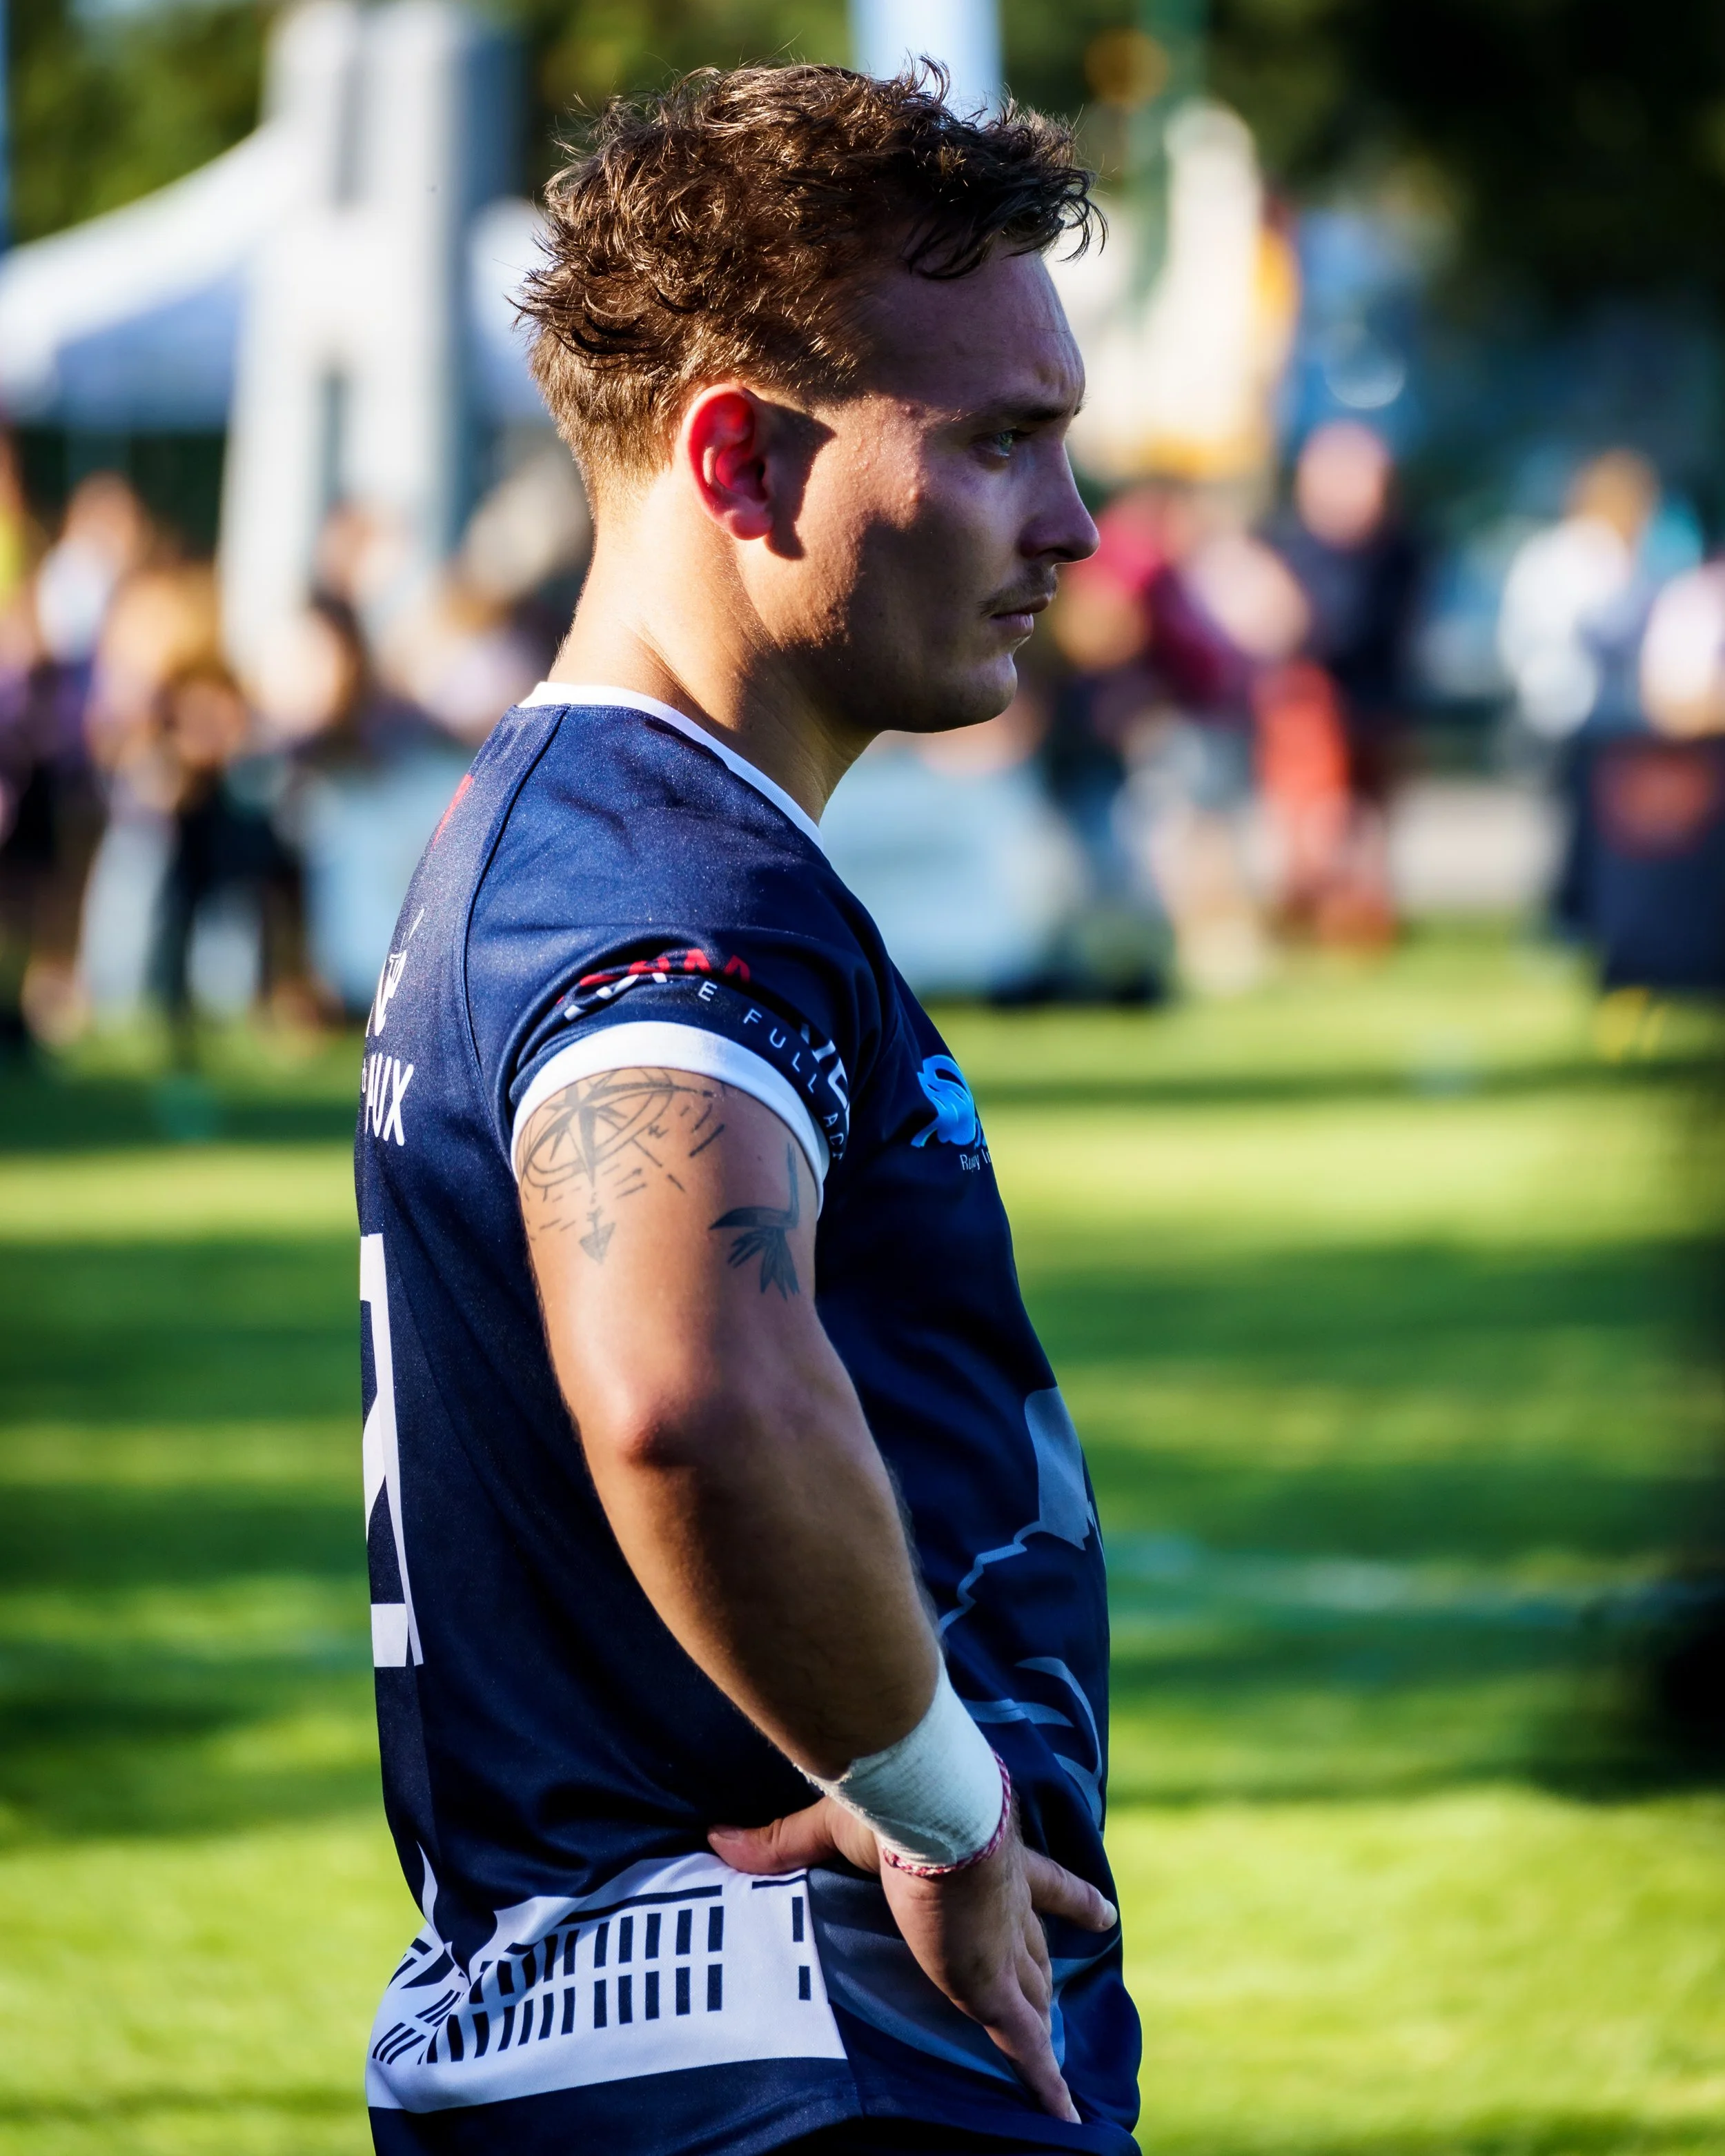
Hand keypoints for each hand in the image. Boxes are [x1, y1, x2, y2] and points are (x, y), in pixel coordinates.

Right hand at [710, 1796, 1116, 2121]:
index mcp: (994, 1860)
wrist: (932, 1806)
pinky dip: (1045, 2083)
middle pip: (1040, 1948)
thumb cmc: (895, 1801)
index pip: (1042, 1884)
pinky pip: (1025, 2047)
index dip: (1073, 1900)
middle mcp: (1010, 1907)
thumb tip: (717, 1837)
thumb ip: (782, 1841)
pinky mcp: (993, 1987)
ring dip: (1045, 2024)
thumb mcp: (839, 1826)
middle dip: (1054, 1968)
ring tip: (1059, 2062)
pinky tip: (1065, 2115)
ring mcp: (1004, 1951)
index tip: (1104, 1914)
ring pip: (1035, 1997)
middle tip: (1066, 1996)